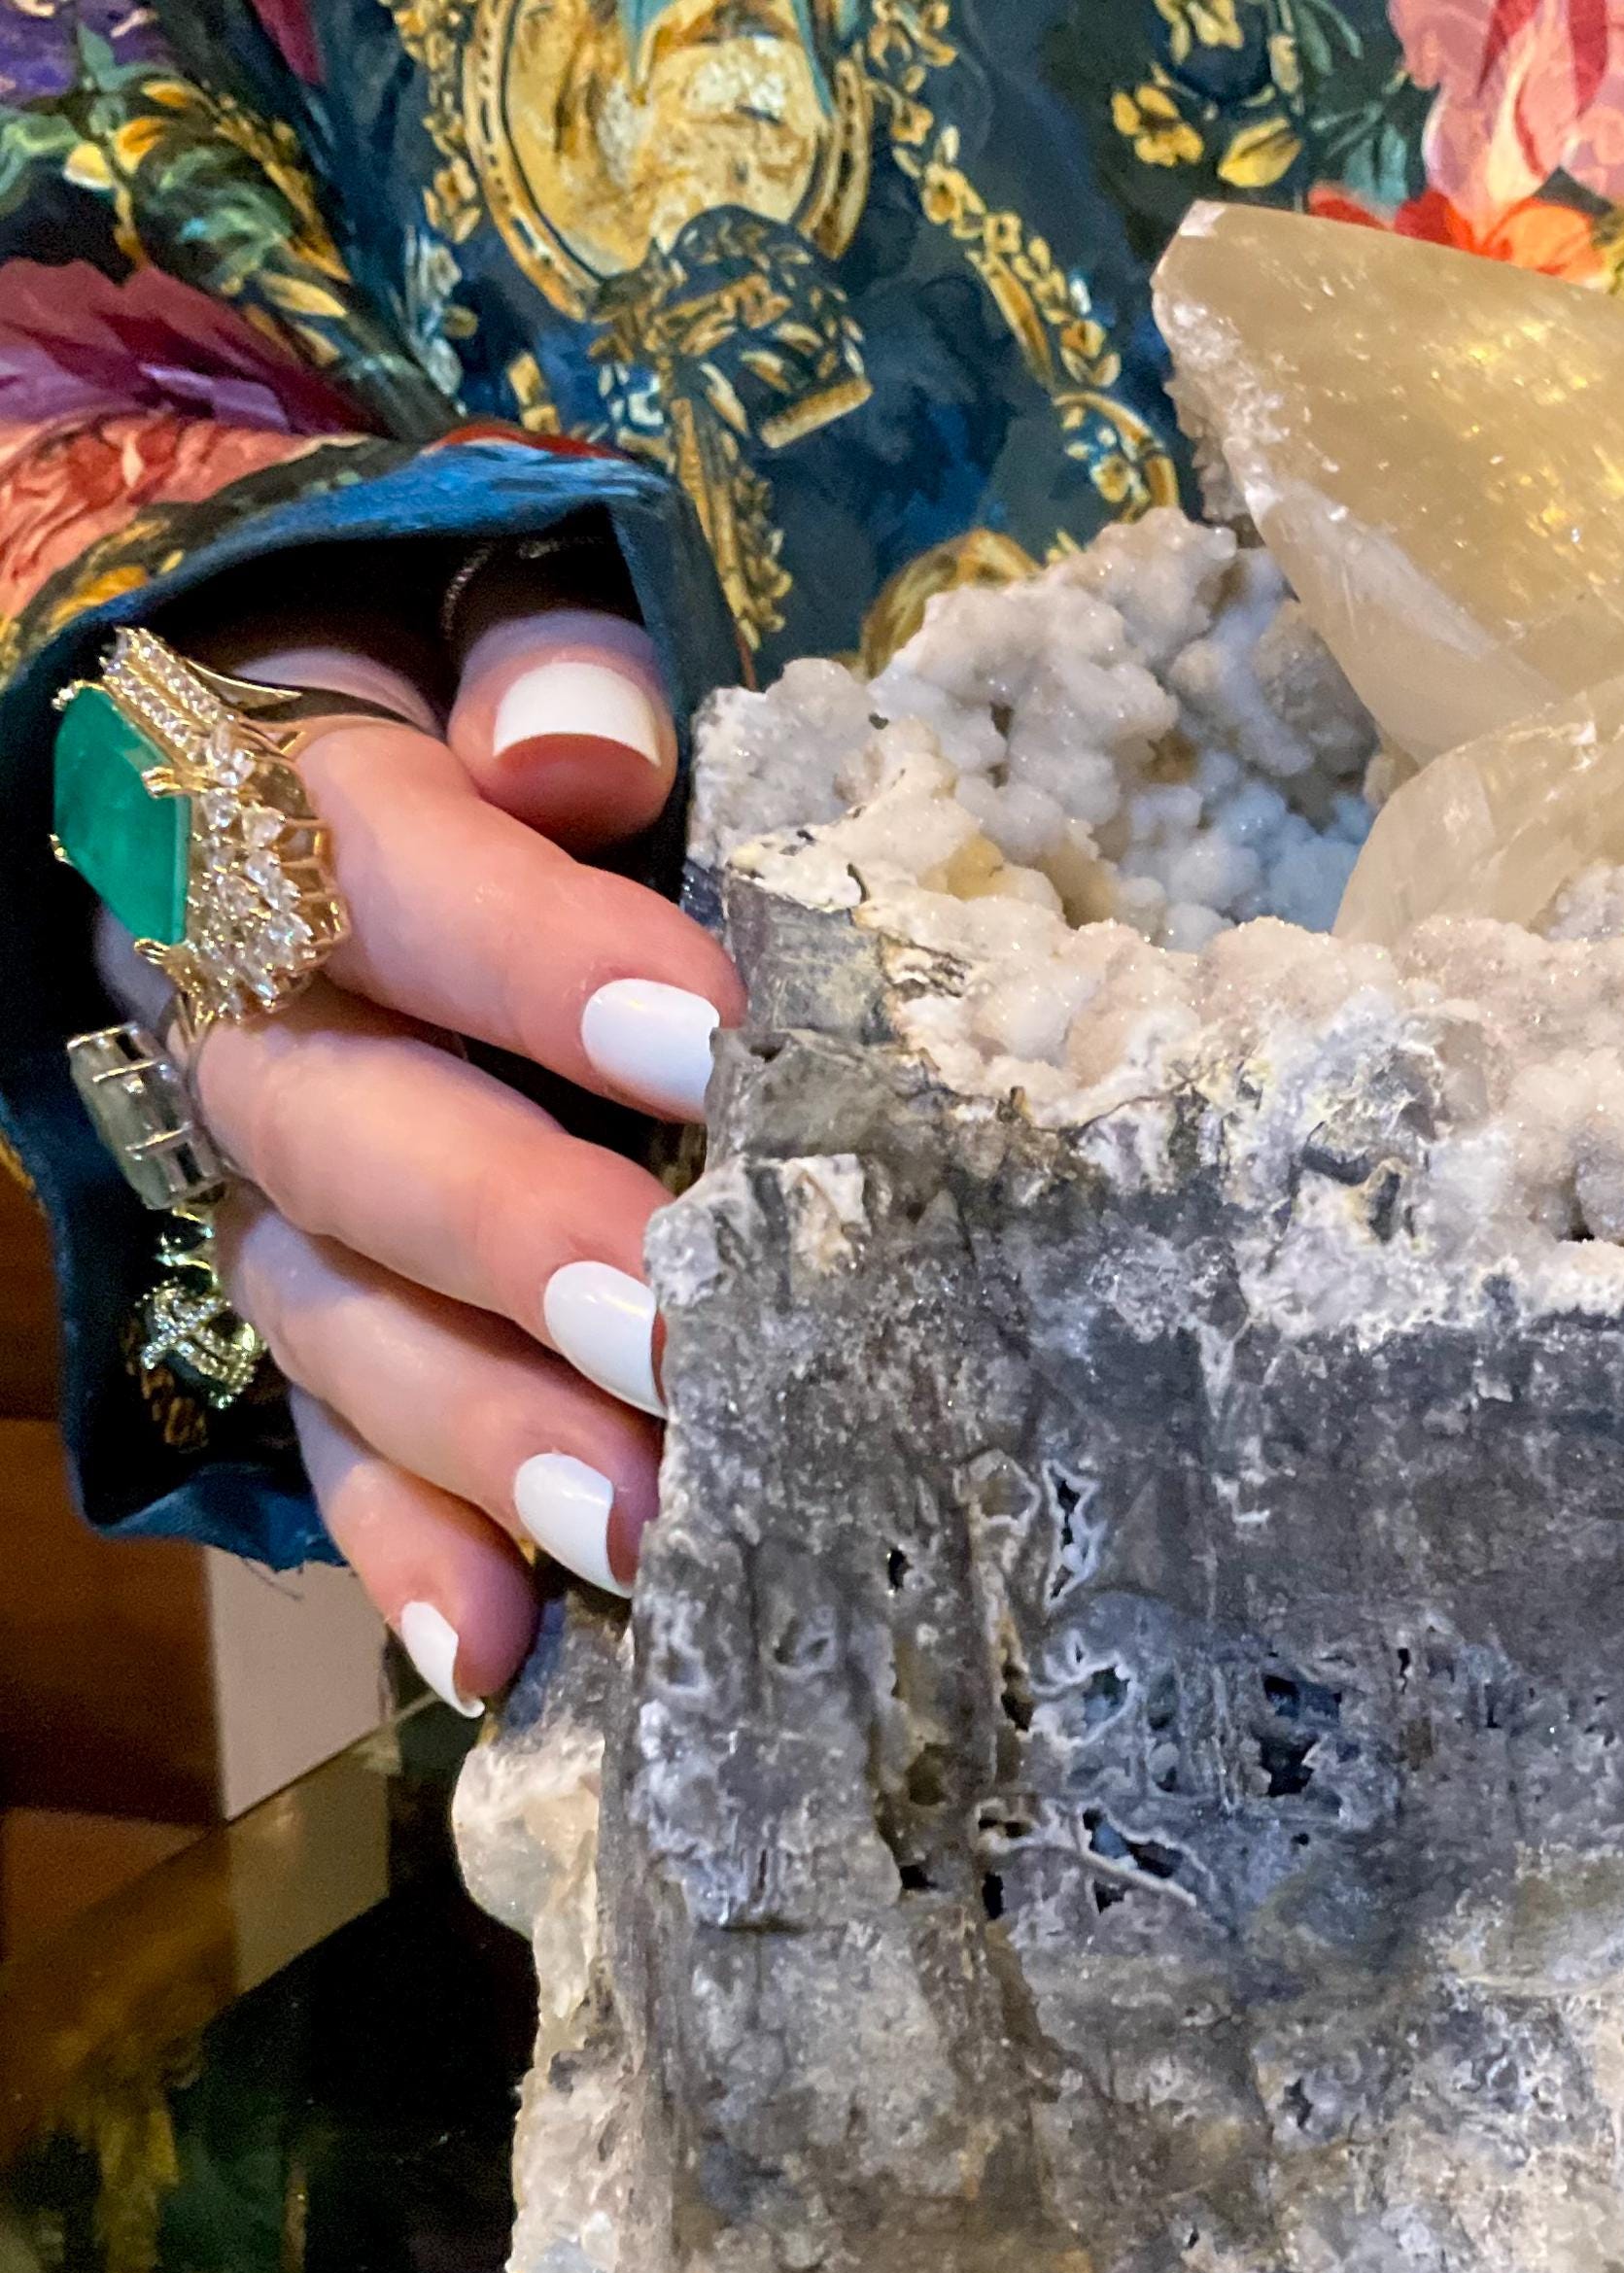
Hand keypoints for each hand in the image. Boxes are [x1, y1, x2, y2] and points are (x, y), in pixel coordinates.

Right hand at [93, 582, 742, 1711]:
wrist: (336, 744)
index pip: (385, 873)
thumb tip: (579, 753)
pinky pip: (327, 1434)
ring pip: (330, 1311)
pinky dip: (412, 1544)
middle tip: (675, 1331)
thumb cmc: (482, 685)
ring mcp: (265, 1179)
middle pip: (341, 1131)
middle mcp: (249, 1012)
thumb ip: (542, 651)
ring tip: (636, 1527)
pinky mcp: (311, 1299)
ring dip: (478, 1431)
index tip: (712, 1041)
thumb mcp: (494, 608)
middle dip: (510, 1237)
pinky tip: (501, 1652)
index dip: (532, 960)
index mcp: (286, 813)